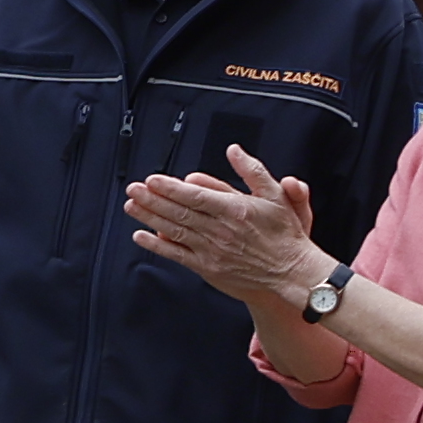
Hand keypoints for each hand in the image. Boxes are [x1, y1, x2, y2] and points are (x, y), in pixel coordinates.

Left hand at [126, 142, 327, 312]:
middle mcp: (220, 230)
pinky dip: (158, 246)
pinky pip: (177, 255)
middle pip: (179, 212)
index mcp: (234, 210)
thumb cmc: (284, 234)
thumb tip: (234, 150)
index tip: (152, 180)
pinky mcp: (208, 268)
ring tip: (132, 206)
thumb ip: (253, 171)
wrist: (290, 273)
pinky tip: (142, 236)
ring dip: (150, 218)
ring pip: (174, 232)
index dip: (170, 188)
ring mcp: (212, 250)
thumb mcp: (275, 195)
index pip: (195, 196)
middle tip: (133, 189)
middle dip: (152, 199)